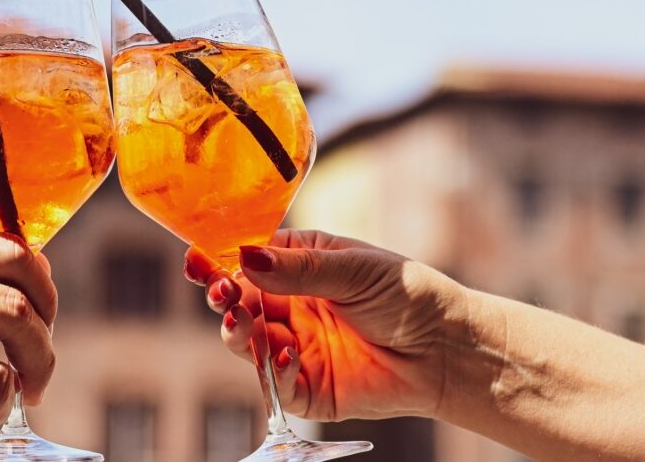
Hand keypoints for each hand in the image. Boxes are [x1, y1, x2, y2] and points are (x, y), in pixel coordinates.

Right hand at [185, 229, 465, 421]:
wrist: (447, 349)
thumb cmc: (407, 295)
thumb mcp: (352, 269)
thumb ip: (297, 268)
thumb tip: (243, 256)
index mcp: (300, 267)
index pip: (248, 262)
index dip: (220, 262)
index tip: (197, 260)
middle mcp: (292, 306)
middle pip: (241, 304)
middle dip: (223, 298)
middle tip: (219, 293)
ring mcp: (298, 347)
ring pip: (250, 343)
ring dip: (239, 332)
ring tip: (240, 322)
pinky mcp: (310, 388)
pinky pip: (278, 385)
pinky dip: (275, 372)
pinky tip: (286, 356)